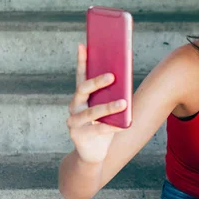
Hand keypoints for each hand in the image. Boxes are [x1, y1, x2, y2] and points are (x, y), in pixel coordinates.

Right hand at [66, 43, 127, 163]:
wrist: (92, 154)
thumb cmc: (102, 126)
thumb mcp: (105, 109)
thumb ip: (110, 96)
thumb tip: (122, 79)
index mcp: (80, 97)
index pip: (80, 75)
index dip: (81, 60)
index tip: (83, 45)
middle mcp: (73, 107)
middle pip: (82, 90)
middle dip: (97, 82)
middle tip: (112, 76)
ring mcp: (74, 122)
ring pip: (92, 112)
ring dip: (108, 107)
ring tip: (123, 103)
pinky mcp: (80, 136)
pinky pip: (100, 130)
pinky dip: (113, 126)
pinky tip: (124, 124)